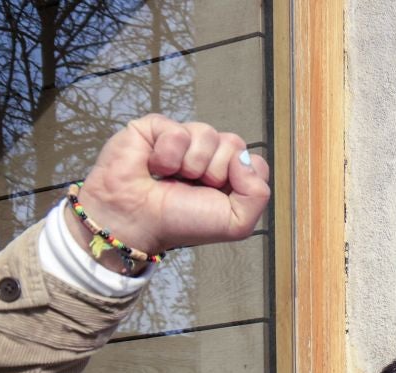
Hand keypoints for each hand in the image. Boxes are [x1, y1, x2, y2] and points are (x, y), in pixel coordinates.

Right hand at [72, 117, 270, 261]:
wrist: (137, 221)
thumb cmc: (182, 222)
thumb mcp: (235, 223)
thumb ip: (257, 194)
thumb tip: (245, 158)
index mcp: (230, 173)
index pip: (255, 160)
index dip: (242, 179)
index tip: (218, 196)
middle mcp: (209, 153)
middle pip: (235, 143)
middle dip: (216, 172)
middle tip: (193, 187)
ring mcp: (183, 138)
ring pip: (208, 134)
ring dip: (191, 165)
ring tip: (172, 178)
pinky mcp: (156, 127)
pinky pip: (178, 132)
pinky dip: (167, 156)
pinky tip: (154, 168)